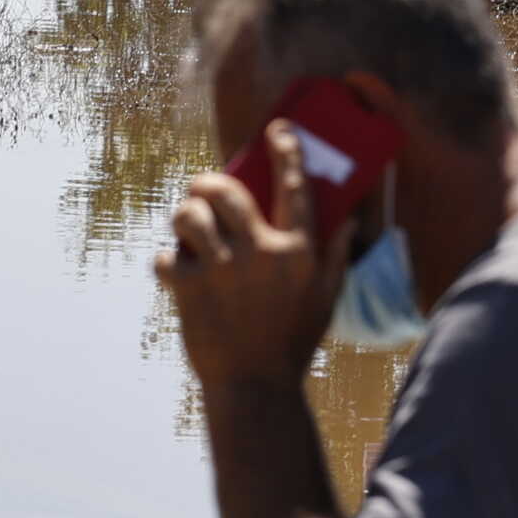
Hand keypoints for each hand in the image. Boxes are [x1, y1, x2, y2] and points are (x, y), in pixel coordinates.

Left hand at [157, 122, 354, 396]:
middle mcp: (260, 253)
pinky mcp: (189, 289)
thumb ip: (336, 256)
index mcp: (298, 251)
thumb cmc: (293, 342)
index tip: (278, 130)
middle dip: (208, 182)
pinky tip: (179, 274)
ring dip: (184, 217)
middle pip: (226, 191)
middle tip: (203, 188)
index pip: (294, 187)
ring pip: (189, 217)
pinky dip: (169, 263)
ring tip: (187, 228)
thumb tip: (350, 220)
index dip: (287, 152)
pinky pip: (168, 257)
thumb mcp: (326, 299)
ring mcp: (222, 270)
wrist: (253, 386)